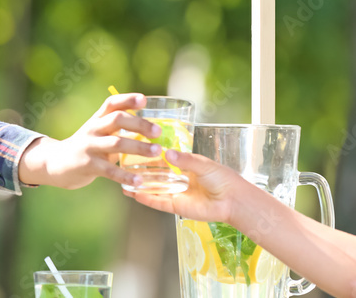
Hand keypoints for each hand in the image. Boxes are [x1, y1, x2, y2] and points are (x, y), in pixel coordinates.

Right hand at [18, 93, 162, 189]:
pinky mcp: (87, 165)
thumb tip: (149, 130)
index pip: (112, 103)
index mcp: (97, 119)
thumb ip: (118, 131)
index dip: (127, 99)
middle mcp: (93, 129)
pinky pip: (109, 170)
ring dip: (139, 147)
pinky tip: (139, 181)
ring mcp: (89, 147)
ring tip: (157, 152)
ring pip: (116, 143)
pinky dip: (126, 176)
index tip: (144, 100)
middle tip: (158, 132)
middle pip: (117, 119)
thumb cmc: (86, 148)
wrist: (55, 163)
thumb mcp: (98, 134)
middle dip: (139, 124)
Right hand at [123, 149, 243, 225]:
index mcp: (185, 166)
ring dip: (139, 185)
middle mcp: (178, 179)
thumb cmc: (223, 179)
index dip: (150, 155)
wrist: (233, 201)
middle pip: (155, 174)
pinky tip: (133, 193)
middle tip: (124, 164)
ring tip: (122, 180)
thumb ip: (185, 160)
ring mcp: (176, 193)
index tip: (136, 148)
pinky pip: (157, 202)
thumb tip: (166, 153)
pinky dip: (145, 198)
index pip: (163, 159)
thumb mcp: (203, 164)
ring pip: (153, 189)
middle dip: (140, 171)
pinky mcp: (176, 206)